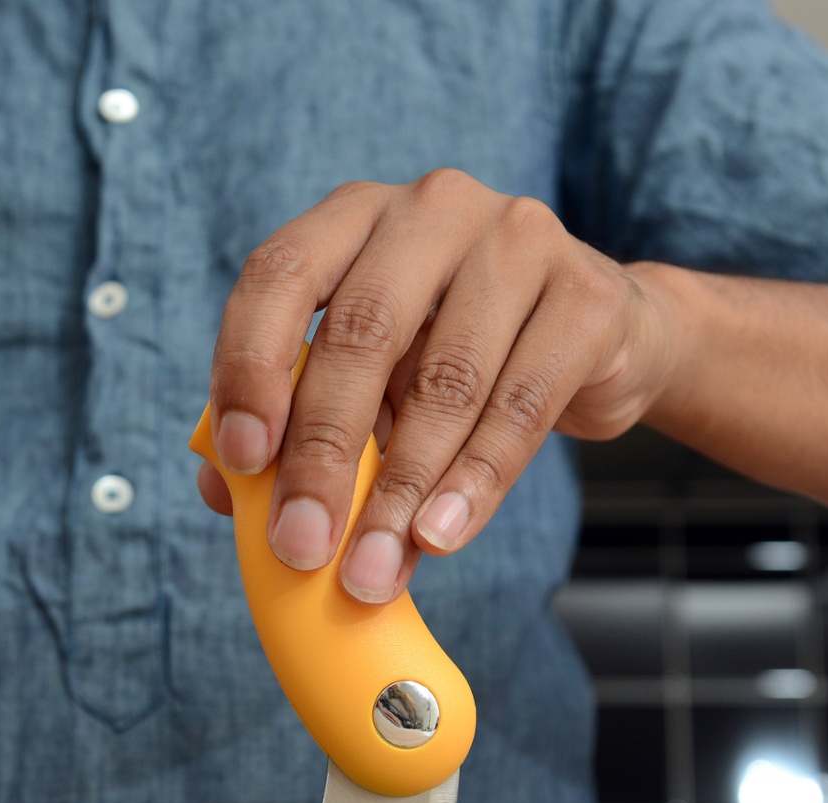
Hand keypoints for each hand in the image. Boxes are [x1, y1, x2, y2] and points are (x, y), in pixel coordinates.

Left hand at [200, 169, 679, 602]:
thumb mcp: (372, 375)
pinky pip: (521, 406)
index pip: (279, 274)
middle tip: (301, 545)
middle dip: (322, 453)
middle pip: (361, 331)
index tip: (242, 459)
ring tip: (372, 568)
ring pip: (444, 379)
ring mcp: (516, 241)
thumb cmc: (457, 356)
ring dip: (401, 489)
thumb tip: (225, 490)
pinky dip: (474, 484)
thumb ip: (297, 419)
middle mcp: (431, 210)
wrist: (603, 339)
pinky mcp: (586, 296)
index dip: (250, 366)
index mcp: (353, 217)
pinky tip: (440, 536)